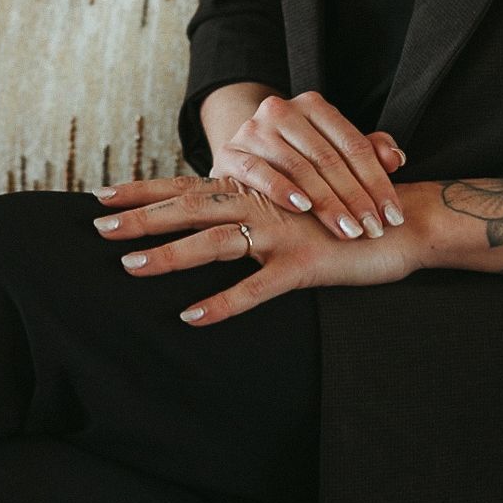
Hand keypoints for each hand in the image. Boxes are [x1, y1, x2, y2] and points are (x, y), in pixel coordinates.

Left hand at [89, 173, 423, 324]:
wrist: (404, 221)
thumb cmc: (348, 216)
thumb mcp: (299, 207)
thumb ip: (260, 208)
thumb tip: (219, 218)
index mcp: (258, 190)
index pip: (191, 186)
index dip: (147, 191)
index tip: (104, 196)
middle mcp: (265, 204)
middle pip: (192, 207)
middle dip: (143, 218)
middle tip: (98, 227)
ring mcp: (283, 233)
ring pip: (215, 242)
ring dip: (170, 255)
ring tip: (130, 267)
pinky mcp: (304, 265)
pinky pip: (256, 287)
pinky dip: (223, 303)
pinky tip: (192, 317)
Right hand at [203, 86, 407, 241]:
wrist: (241, 155)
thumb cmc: (296, 156)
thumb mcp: (332, 149)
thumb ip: (368, 150)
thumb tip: (396, 158)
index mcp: (313, 105)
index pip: (353, 144)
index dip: (377, 182)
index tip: (393, 216)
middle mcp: (282, 110)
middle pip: (328, 158)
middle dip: (355, 198)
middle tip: (373, 230)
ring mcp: (254, 130)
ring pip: (299, 168)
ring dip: (327, 203)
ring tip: (348, 230)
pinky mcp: (231, 153)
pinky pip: (259, 172)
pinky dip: (282, 190)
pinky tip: (304, 209)